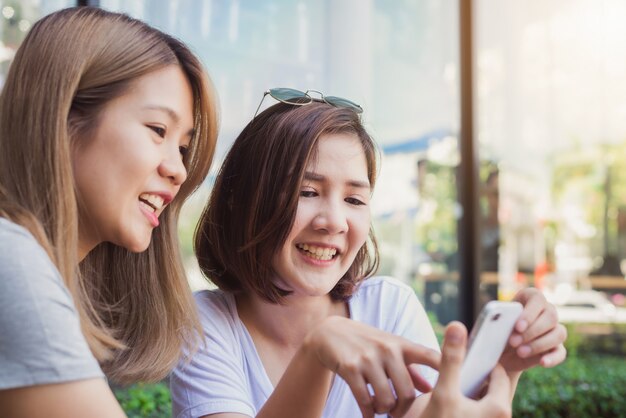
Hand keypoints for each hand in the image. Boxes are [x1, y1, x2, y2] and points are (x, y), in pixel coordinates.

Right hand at [304, 316, 440, 417]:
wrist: (330, 332)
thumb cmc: (367, 343)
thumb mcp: (390, 349)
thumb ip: (411, 368)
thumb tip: (430, 387)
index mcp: (401, 344)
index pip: (431, 356)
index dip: (447, 369)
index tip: (456, 386)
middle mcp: (388, 349)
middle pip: (407, 392)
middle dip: (403, 409)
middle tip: (398, 413)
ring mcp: (369, 358)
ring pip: (386, 399)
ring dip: (384, 411)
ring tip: (382, 409)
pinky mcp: (350, 368)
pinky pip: (365, 400)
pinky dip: (368, 412)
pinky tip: (369, 413)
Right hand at [420, 322, 511, 417]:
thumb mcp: (442, 392)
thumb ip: (451, 359)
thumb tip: (457, 326)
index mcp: (499, 407)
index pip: (499, 369)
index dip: (484, 355)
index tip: (470, 346)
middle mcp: (499, 416)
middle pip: (492, 381)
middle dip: (478, 368)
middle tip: (462, 360)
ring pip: (484, 391)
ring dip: (472, 379)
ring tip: (455, 376)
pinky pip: (477, 401)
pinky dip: (468, 391)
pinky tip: (451, 390)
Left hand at [500, 288, 566, 372]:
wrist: (500, 351)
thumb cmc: (497, 331)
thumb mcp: (495, 324)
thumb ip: (500, 320)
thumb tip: (498, 321)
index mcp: (530, 298)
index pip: (537, 299)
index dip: (529, 313)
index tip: (518, 327)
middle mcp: (546, 310)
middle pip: (551, 316)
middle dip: (532, 331)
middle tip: (513, 342)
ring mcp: (554, 329)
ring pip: (558, 333)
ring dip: (539, 344)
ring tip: (520, 352)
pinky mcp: (557, 347)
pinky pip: (561, 352)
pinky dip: (553, 358)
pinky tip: (542, 362)